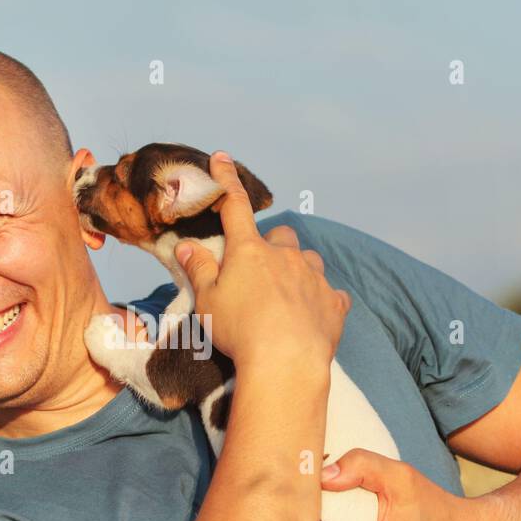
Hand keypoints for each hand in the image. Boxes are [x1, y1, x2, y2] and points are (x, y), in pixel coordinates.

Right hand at [174, 151, 349, 375]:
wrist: (285, 362)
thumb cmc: (239, 330)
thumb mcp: (207, 300)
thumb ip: (198, 269)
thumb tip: (186, 245)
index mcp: (250, 251)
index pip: (234, 206)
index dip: (225, 180)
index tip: (221, 158)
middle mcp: (285, 256)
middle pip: (281, 236)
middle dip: (272, 246)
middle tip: (259, 271)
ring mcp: (313, 277)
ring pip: (308, 261)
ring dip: (298, 271)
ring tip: (286, 296)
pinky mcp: (333, 303)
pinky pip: (331, 295)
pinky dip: (322, 301)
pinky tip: (312, 316)